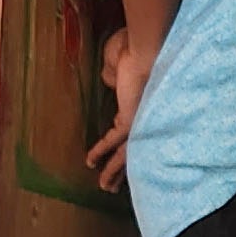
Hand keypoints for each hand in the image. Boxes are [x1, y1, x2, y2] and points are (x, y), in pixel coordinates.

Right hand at [85, 28, 150, 192]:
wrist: (146, 49)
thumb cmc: (135, 50)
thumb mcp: (119, 64)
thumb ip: (114, 74)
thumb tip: (110, 79)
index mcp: (143, 105)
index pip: (134, 130)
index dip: (124, 142)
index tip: (116, 151)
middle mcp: (146, 118)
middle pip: (135, 150)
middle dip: (123, 169)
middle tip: (115, 185)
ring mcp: (141, 122)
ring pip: (127, 154)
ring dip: (114, 171)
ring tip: (105, 187)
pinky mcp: (132, 121)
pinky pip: (113, 142)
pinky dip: (101, 152)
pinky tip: (90, 162)